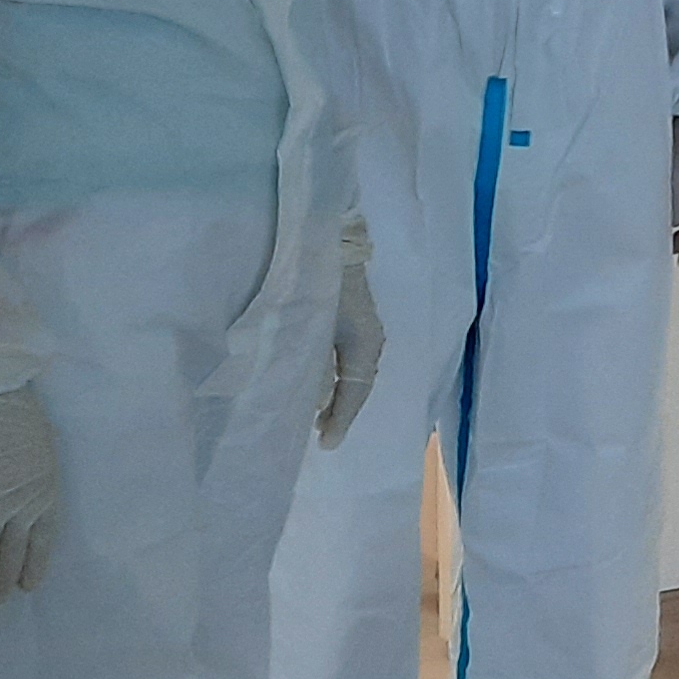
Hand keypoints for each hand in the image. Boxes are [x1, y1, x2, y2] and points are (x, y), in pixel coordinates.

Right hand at [0, 386, 60, 600]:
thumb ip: (36, 480)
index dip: (34, 566)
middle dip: (5, 581)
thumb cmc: (17, 412)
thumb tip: (26, 501)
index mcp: (46, 492)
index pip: (43, 543)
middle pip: (12, 555)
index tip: (29, 584)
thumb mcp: (43, 450)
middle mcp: (20, 506)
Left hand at [316, 219, 384, 450]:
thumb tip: (311, 401)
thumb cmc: (315, 280)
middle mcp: (369, 339)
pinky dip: (333, 378)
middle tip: (320, 434)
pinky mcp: (349, 317)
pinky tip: (318, 384)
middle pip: (357, 384)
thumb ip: (311, 364)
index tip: (324, 445)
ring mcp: (362, 326)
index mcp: (364, 343)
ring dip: (336, 395)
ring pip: (353, 372)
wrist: (326, 234)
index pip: (355, 391)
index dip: (340, 419)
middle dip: (340, 410)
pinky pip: (346, 359)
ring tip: (317, 416)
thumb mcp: (310, 326)